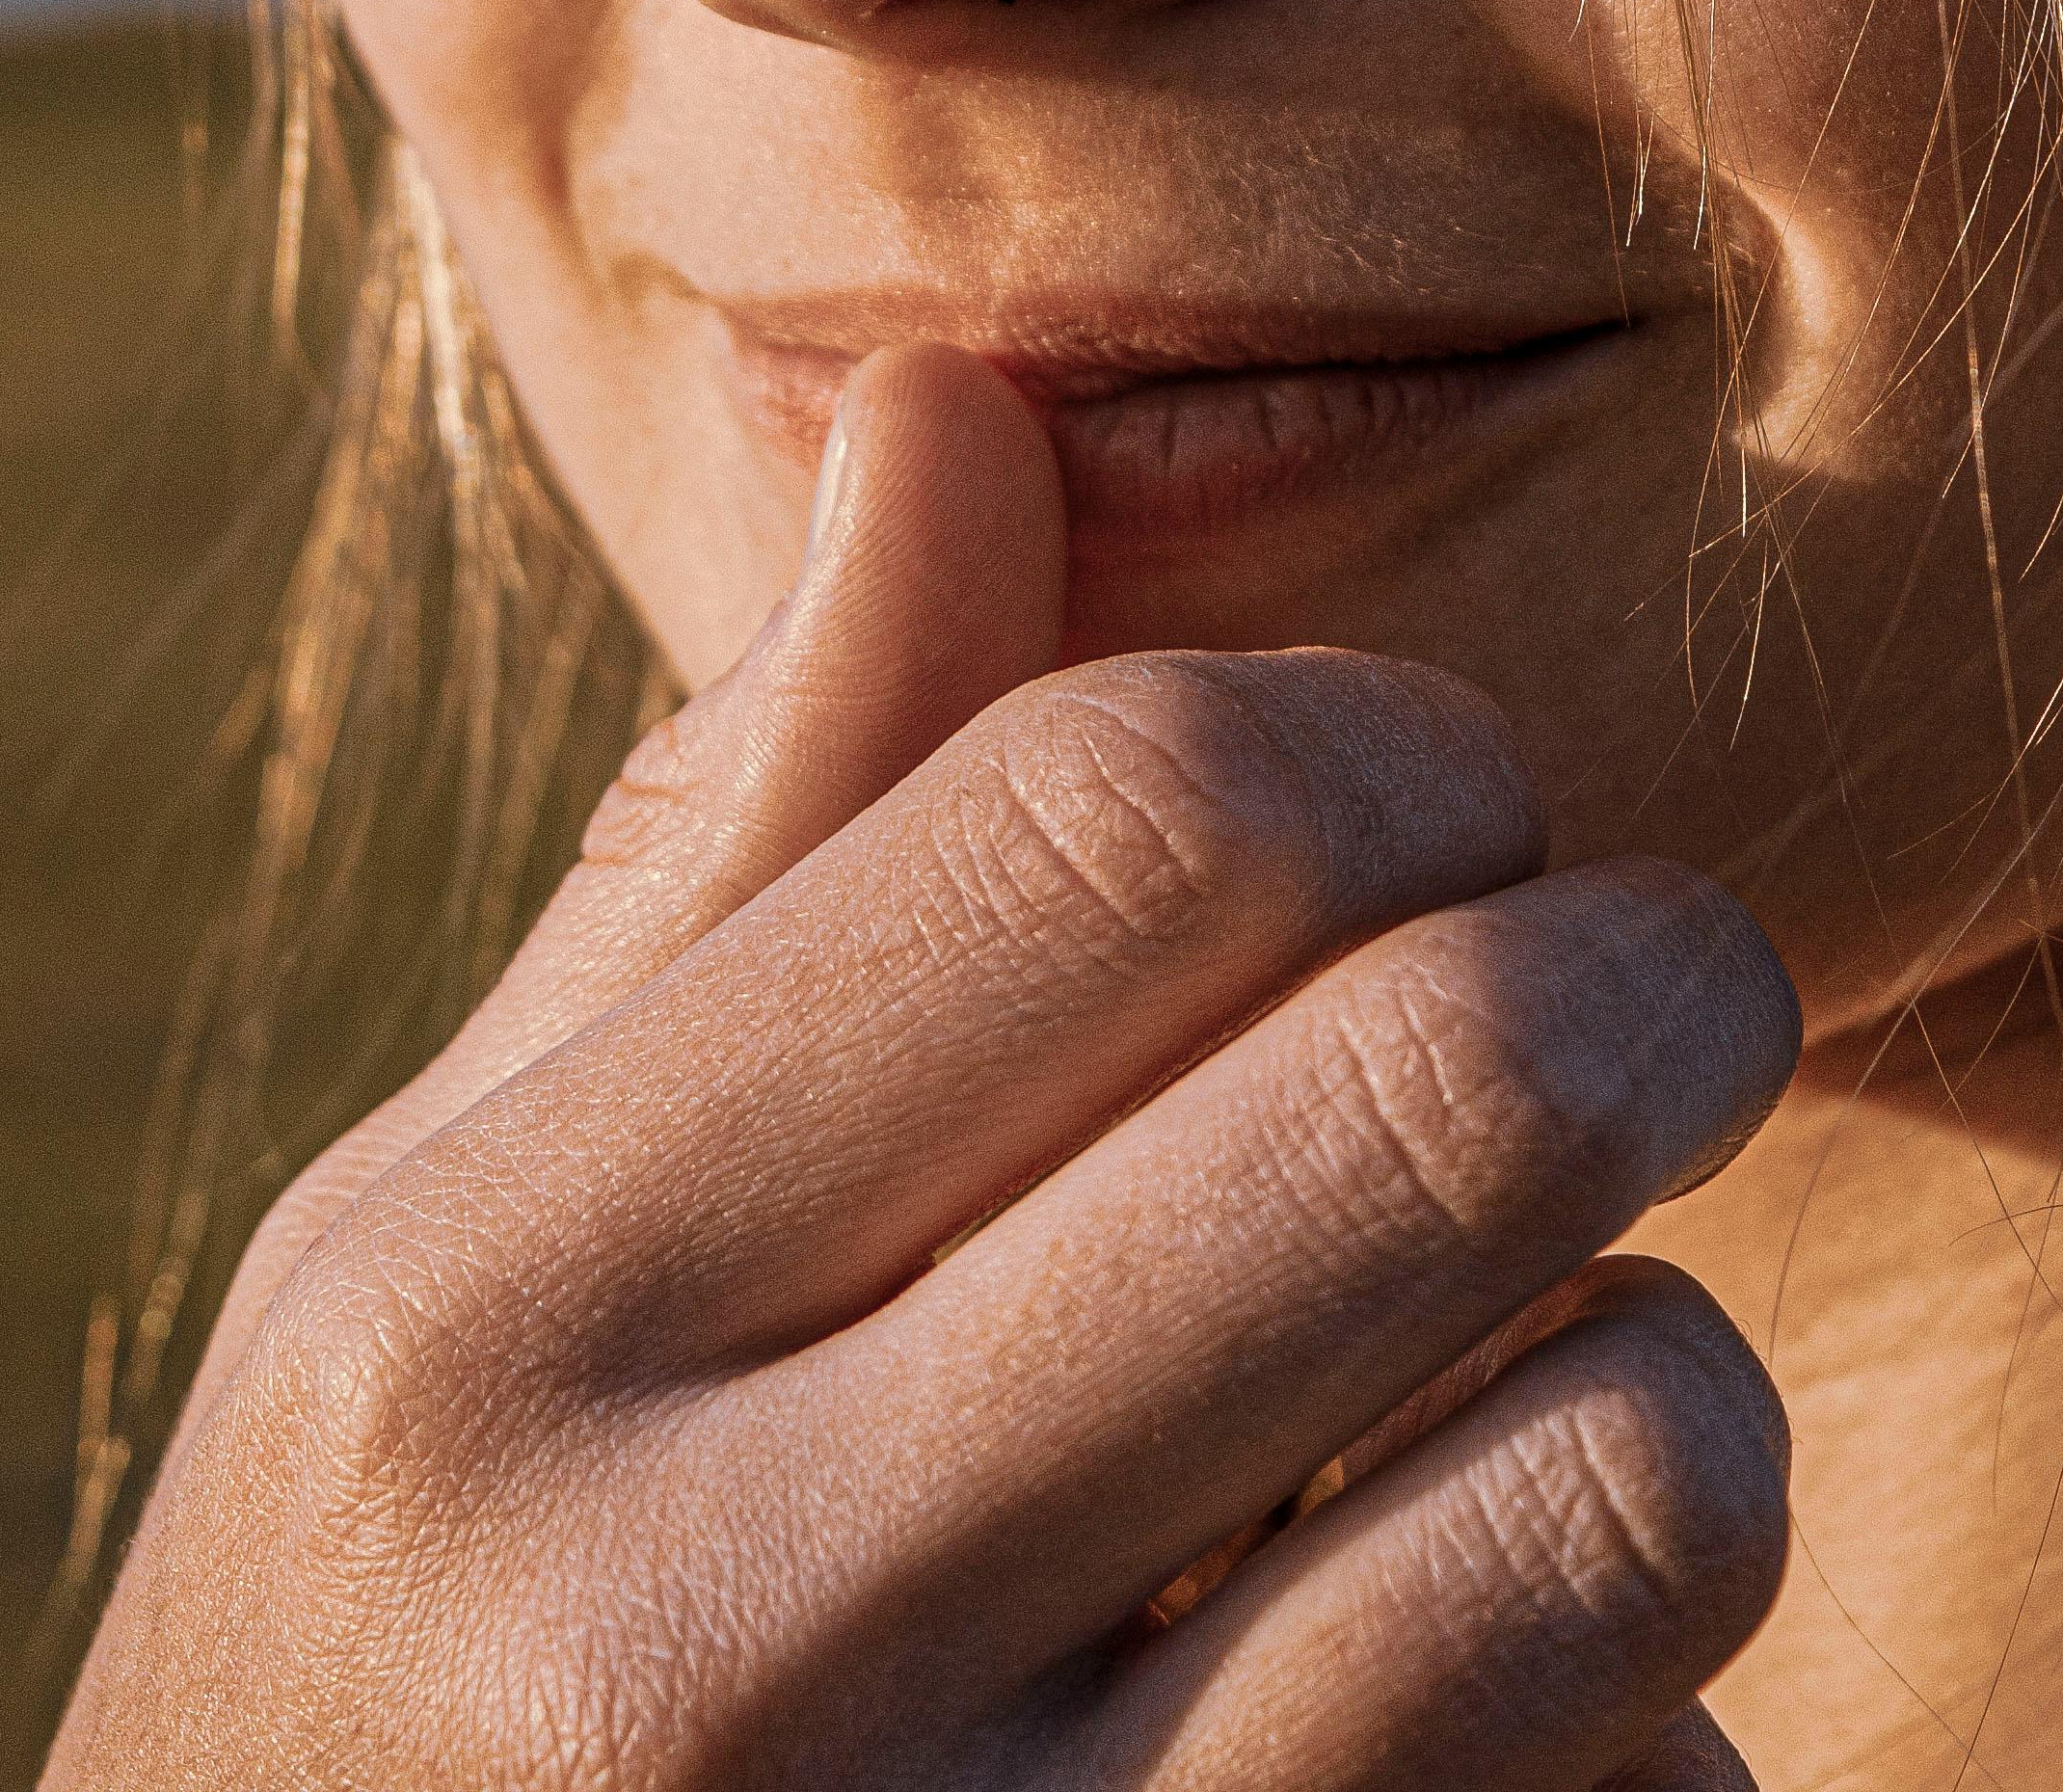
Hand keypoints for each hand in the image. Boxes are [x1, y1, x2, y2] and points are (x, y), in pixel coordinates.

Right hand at [47, 347, 1797, 1786]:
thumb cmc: (396, 1683)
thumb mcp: (432, 1275)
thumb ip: (720, 863)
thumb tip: (957, 402)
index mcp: (477, 1323)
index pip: (1127, 816)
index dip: (1391, 740)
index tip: (1441, 798)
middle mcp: (697, 1657)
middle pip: (1435, 1088)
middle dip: (1650, 975)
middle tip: (1656, 988)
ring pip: (1629, 1468)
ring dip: (1666, 1379)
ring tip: (1552, 1378)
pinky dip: (1637, 1735)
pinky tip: (1467, 1727)